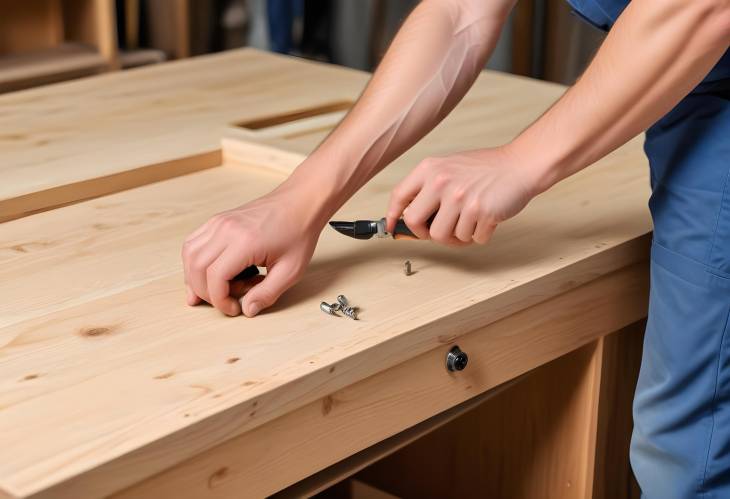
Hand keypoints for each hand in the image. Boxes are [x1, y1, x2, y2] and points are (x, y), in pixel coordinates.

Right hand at [182, 185, 323, 316]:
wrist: (299, 203)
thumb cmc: (298, 232)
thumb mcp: (290, 270)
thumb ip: (267, 293)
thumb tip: (247, 309)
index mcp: (245, 242)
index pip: (215, 277)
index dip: (219, 300)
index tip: (233, 308)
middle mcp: (226, 229)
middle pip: (196, 267)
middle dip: (205, 292)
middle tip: (225, 301)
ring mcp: (219, 222)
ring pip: (189, 254)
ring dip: (195, 277)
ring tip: (216, 289)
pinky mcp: (218, 220)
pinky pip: (194, 243)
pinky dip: (195, 261)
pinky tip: (210, 272)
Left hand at [386, 146, 538, 245]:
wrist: (519, 165)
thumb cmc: (485, 169)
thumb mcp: (449, 167)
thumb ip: (429, 187)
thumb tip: (409, 216)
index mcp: (430, 169)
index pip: (400, 196)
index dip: (392, 215)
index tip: (392, 227)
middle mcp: (442, 182)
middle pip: (416, 223)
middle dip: (426, 233)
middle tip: (440, 231)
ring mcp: (461, 198)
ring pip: (445, 237)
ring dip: (458, 236)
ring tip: (471, 221)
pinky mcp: (481, 212)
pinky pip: (472, 239)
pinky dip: (480, 235)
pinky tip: (487, 218)